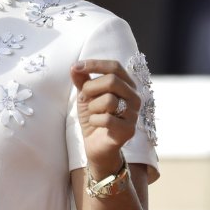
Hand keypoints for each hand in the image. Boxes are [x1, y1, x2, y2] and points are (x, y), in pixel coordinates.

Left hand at [70, 59, 138, 173]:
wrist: (96, 145)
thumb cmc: (94, 116)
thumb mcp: (85, 95)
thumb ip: (81, 80)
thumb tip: (74, 67)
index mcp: (126, 85)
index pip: (115, 67)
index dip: (95, 64)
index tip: (76, 67)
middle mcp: (134, 98)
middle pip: (112, 80)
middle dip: (90, 88)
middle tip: (84, 97)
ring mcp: (134, 115)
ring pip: (109, 100)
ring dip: (92, 106)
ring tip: (93, 113)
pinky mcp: (128, 131)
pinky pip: (107, 119)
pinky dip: (94, 120)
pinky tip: (96, 124)